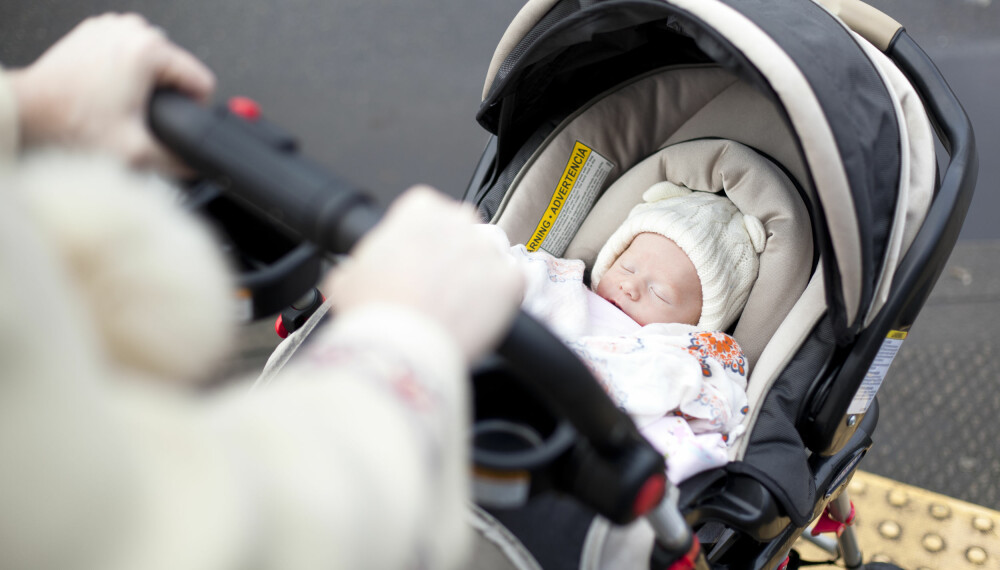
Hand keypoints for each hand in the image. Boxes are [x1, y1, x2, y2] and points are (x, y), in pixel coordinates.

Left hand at [8, 13, 214, 174]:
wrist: (28, 112)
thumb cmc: (69, 123)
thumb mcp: (136, 152)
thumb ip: (177, 161)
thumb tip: (197, 164)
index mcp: (149, 49)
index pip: (201, 81)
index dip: (194, 109)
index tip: (172, 123)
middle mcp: (132, 30)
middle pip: (176, 70)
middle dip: (164, 97)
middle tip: (134, 116)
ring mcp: (112, 27)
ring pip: (153, 63)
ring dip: (144, 86)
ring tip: (117, 104)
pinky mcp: (95, 32)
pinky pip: (128, 54)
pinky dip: (123, 73)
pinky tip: (105, 91)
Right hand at [324, 186, 523, 363]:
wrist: (401, 346)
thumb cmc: (375, 312)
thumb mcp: (346, 280)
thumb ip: (357, 267)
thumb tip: (352, 275)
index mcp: (420, 209)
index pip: (429, 210)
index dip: (423, 239)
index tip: (418, 260)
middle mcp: (458, 221)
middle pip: (462, 231)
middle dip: (453, 256)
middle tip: (437, 287)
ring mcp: (487, 249)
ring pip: (489, 258)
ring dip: (478, 278)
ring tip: (456, 308)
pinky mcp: (510, 280)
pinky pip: (513, 284)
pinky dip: (502, 300)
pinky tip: (480, 316)